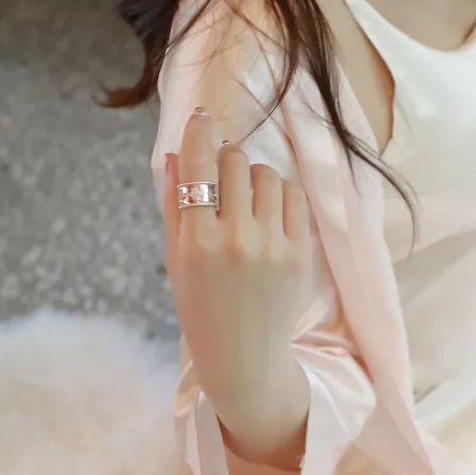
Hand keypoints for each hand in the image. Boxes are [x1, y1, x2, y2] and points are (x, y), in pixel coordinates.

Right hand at [163, 107, 307, 425]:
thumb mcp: (176, 260)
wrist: (245, 358)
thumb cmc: (201, 307)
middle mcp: (236, 240)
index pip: (198, 168)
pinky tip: (270, 214)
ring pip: (269, 174)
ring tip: (248, 201)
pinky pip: (295, 197)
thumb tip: (178, 152)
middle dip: (227, 160)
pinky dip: (281, 196)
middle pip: (236, 162)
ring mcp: (273, 246)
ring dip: (256, 177)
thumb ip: (175, 205)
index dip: (199, 133)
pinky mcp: (300, 253)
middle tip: (223, 178)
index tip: (203, 116)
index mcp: (197, 242)